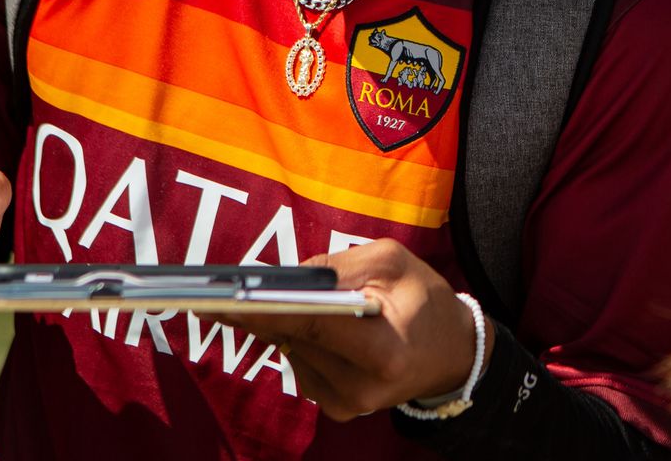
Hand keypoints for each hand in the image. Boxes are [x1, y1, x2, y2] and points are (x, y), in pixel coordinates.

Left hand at [212, 240, 489, 419]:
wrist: (451, 354)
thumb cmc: (425, 300)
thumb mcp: (393, 262)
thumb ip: (339, 265)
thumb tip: (287, 277)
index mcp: (383, 351)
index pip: (313, 325)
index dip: (267, 309)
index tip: (225, 298)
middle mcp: (361, 387)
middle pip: (294, 339)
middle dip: (263, 311)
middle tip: (219, 294)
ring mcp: (347, 403)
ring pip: (291, 350)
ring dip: (285, 322)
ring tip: (294, 302)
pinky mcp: (336, 408)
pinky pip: (300, 363)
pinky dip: (300, 339)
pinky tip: (317, 326)